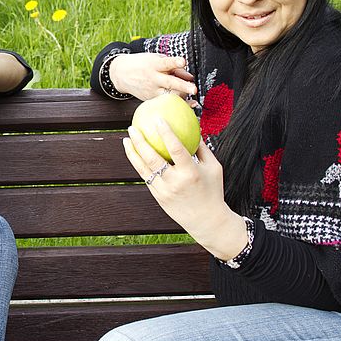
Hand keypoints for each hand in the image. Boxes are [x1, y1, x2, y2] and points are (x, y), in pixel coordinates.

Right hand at [109, 52, 196, 103]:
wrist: (121, 74)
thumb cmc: (143, 65)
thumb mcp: (156, 59)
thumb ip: (173, 67)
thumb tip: (189, 76)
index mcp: (154, 64)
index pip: (166, 63)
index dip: (174, 62)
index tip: (183, 61)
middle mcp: (153, 78)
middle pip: (169, 82)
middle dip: (182, 86)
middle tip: (194, 89)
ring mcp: (151, 90)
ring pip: (168, 96)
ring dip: (181, 98)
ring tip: (193, 101)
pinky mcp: (149, 99)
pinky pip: (165, 102)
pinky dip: (176, 104)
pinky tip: (188, 105)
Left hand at [122, 118, 245, 258]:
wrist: (207, 221)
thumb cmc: (212, 190)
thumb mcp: (214, 168)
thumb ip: (202, 148)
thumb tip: (194, 127)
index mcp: (190, 173)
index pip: (175, 149)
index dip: (166, 133)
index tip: (157, 119)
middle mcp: (175, 182)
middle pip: (152, 158)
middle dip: (140, 141)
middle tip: (132, 127)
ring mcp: (164, 191)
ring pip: (143, 169)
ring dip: (132, 153)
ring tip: (126, 139)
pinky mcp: (158, 197)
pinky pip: (145, 177)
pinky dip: (138, 164)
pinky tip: (134, 154)